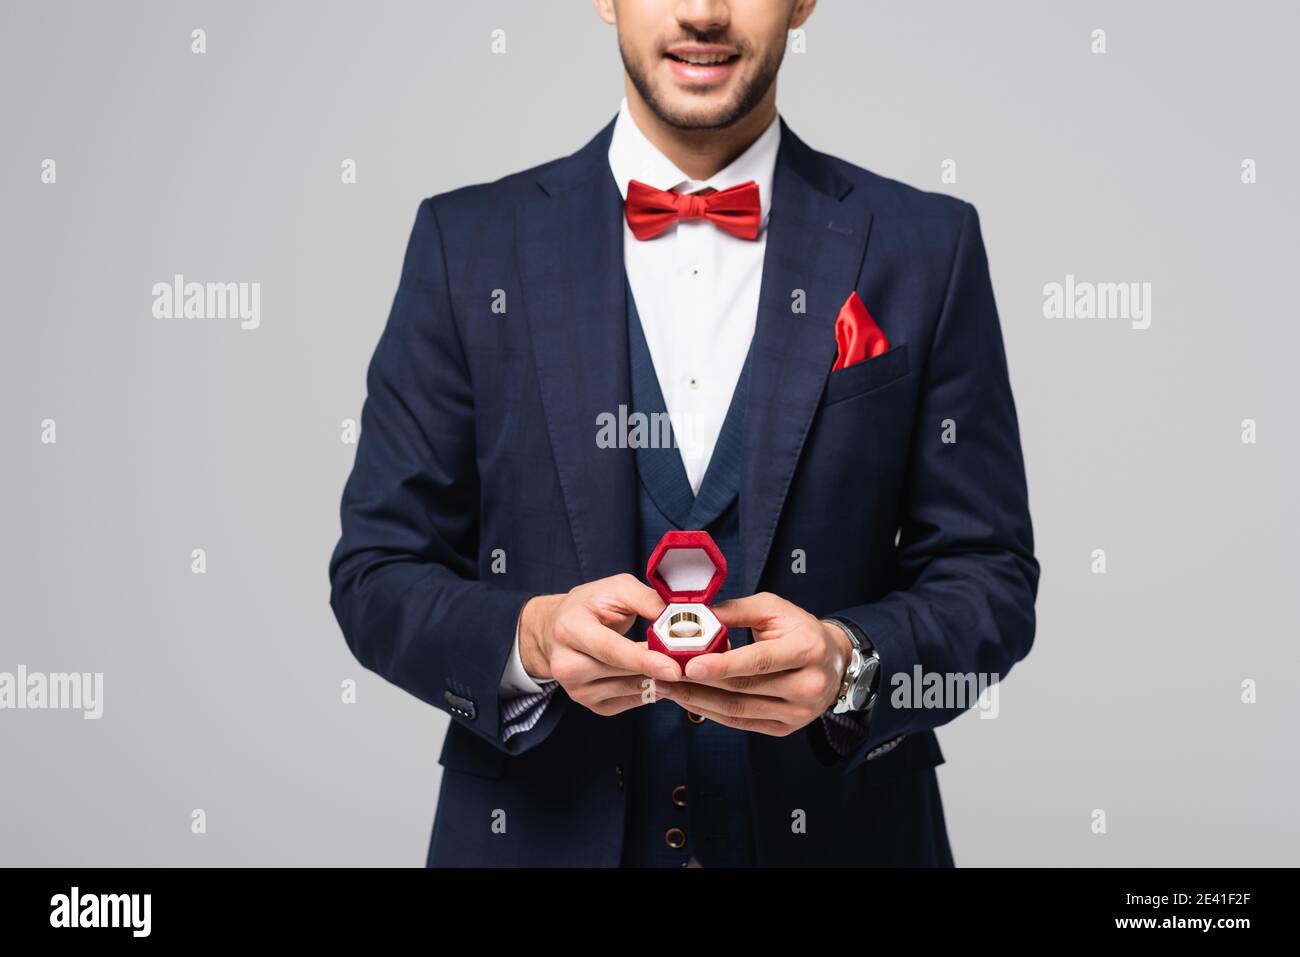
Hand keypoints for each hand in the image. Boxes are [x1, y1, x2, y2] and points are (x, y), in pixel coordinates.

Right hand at [519, 574, 679, 716]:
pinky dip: (648, 690)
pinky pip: (629, 702)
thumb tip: (679, 617)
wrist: (559, 629)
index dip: (644, 660)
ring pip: (629, 690)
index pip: (610, 650)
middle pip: (621, 674)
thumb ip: (647, 600)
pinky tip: (657, 675)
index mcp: (569, 629)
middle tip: (691, 663)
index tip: (674, 668)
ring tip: (676, 664)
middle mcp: (565, 665)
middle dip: (658, 669)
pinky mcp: (590, 704)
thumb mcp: (616, 589)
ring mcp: (575, 689)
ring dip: (657, 680)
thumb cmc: (591, 605)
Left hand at [655, 592, 851, 735]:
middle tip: (663, 675)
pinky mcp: (786, 728)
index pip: (759, 661)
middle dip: (698, 684)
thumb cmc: (799, 629)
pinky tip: (689, 700)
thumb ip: (734, 611)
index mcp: (807, 650)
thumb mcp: (772, 608)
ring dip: (698, 701)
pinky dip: (712, 713)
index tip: (688, 665)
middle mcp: (808, 686)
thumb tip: (694, 617)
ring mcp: (799, 713)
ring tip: (668, 689)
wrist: (833, 661)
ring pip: (739, 711)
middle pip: (745, 689)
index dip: (722, 665)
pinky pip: (742, 723)